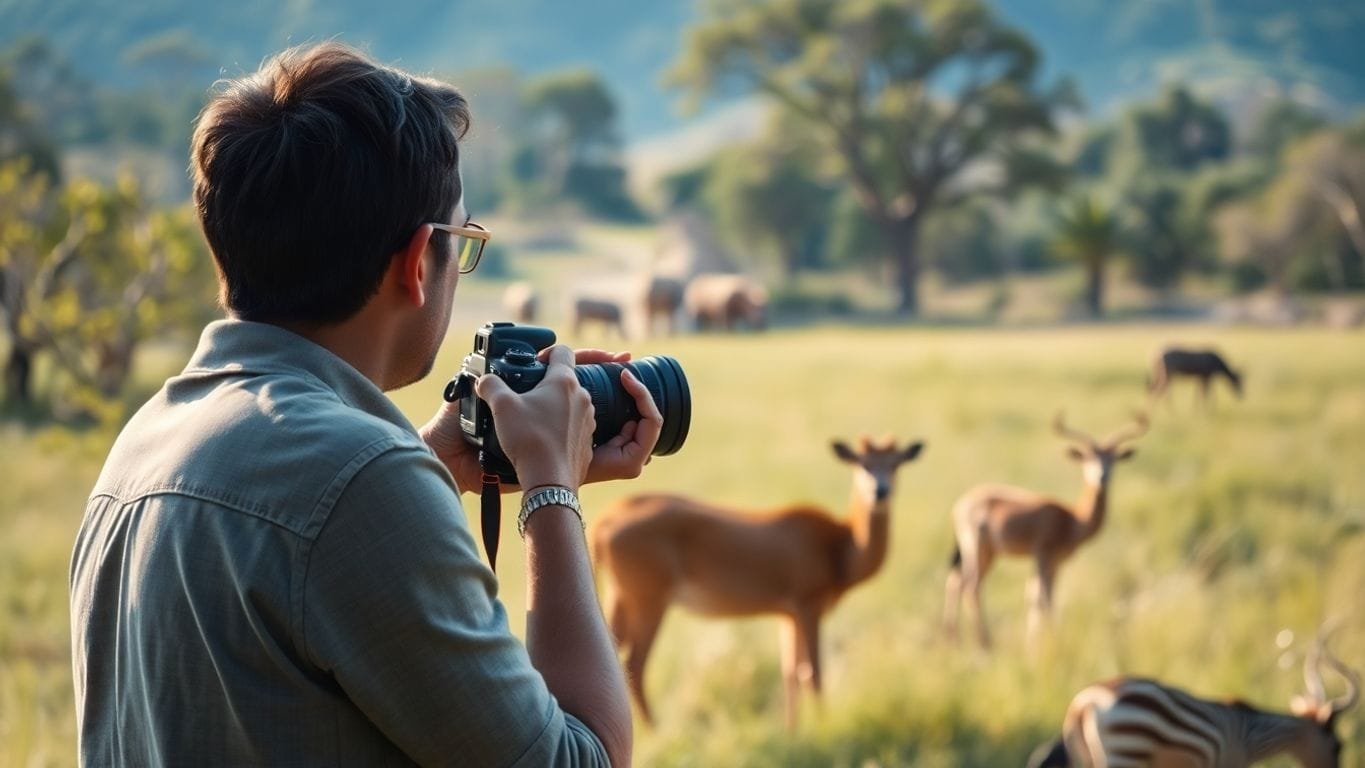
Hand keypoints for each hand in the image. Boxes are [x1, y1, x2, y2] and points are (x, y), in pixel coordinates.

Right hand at [421, 346, 662, 491]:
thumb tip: (484, 380)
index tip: (536, 362)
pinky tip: (545, 438)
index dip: (547, 352)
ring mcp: (588, 420)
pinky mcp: (587, 441)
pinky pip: (574, 427)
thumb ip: (491, 385)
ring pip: (572, 404)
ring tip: (535, 419)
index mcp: (564, 382)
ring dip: (556, 407)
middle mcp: (581, 398)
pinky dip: (562, 428)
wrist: (549, 479)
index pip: (562, 351)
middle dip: (548, 384)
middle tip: (528, 395)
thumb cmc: (528, 439)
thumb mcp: (501, 406)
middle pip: (566, 380)